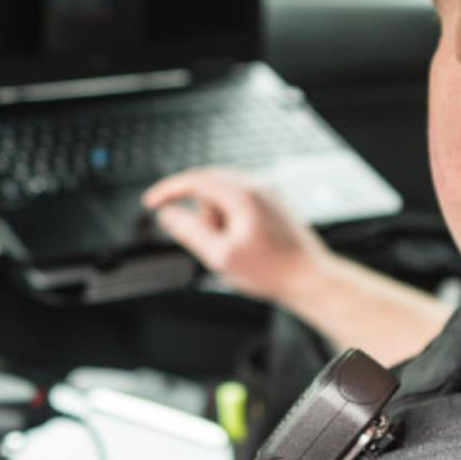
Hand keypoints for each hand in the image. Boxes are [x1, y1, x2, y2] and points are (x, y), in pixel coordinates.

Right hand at [143, 168, 337, 301]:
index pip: (193, 181)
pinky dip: (230, 220)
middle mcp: (256, 185)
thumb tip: (168, 214)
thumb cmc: (271, 271)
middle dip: (200, 215)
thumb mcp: (220, 257)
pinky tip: (243, 246)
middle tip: (205, 245)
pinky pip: (239, 203)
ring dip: (217, 220)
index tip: (151, 202)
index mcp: (242, 194)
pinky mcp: (273, 202)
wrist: (309, 278)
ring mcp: (267, 192)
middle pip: (207, 187)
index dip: (167, 191)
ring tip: (232, 250)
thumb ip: (189, 232)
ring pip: (223, 196)